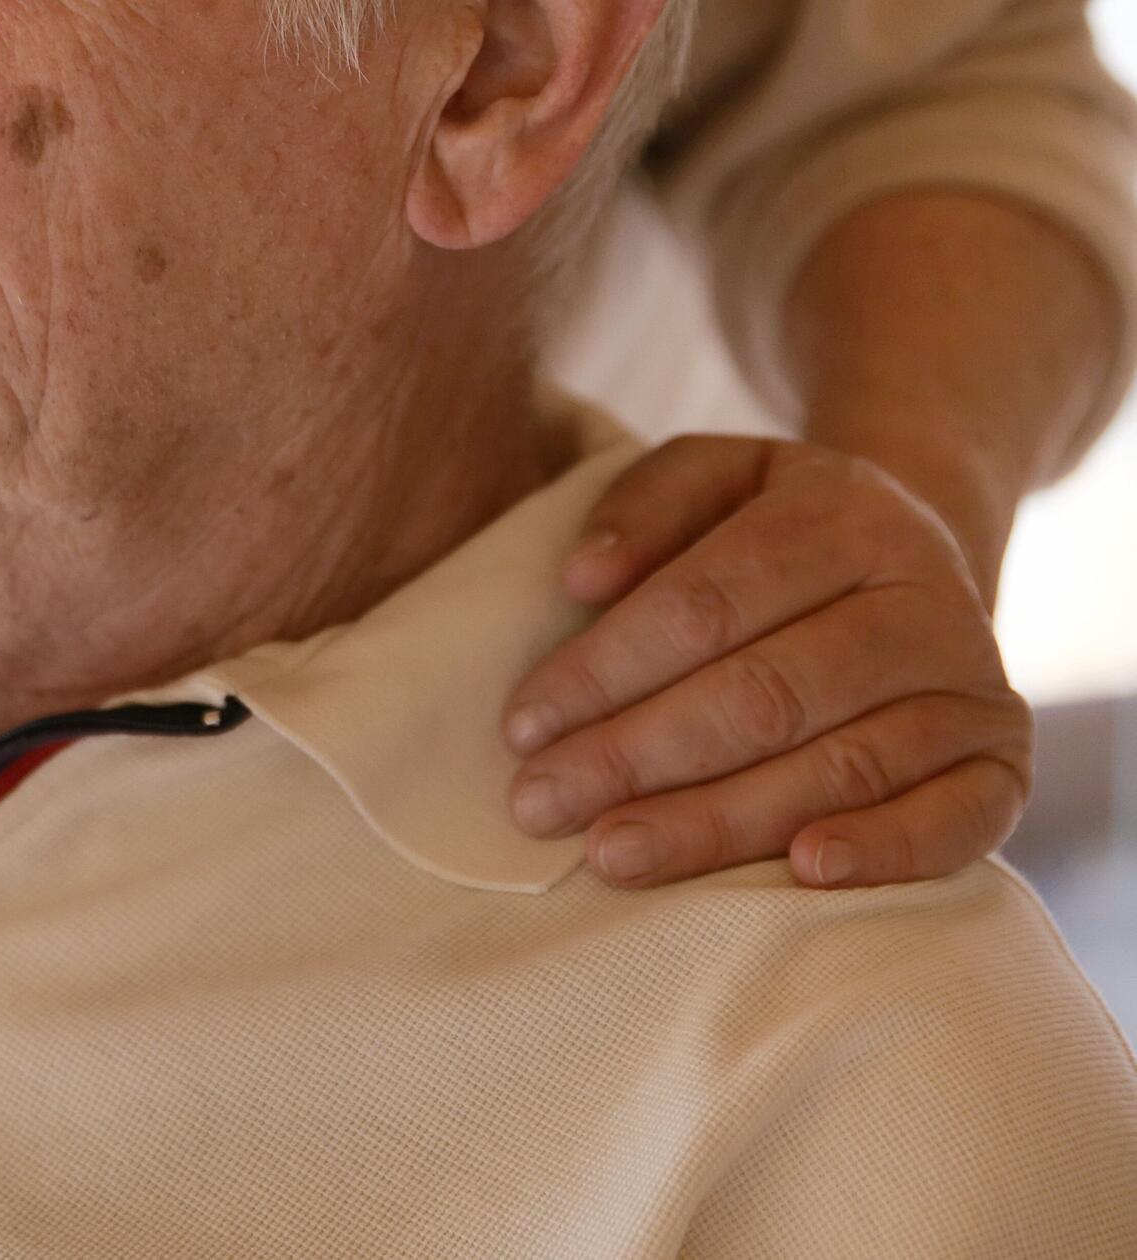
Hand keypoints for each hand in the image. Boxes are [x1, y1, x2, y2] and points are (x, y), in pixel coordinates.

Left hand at [502, 435, 1031, 887]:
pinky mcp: (1003, 767)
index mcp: (845, 516)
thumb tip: (583, 577)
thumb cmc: (772, 535)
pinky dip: (884, 851)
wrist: (914, 569)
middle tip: (540, 806)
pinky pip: (955, 820)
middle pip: (762, 694)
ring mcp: (973, 688)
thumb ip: (644, 506)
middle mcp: (923, 598)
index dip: (604, 670)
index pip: (704, 604)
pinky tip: (802, 874)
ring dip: (717, 821)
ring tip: (611, 856)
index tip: (521, 727)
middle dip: (636, 756)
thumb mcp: (713, 480)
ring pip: (838, 765)